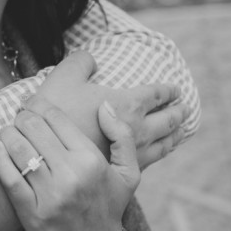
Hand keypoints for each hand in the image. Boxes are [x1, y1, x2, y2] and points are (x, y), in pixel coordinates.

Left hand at [0, 96, 138, 230]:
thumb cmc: (108, 206)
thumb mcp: (128, 173)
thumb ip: (122, 135)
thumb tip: (103, 105)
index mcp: (91, 159)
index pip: (55, 117)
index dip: (37, 104)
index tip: (29, 103)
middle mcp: (71, 174)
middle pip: (33, 127)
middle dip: (20, 116)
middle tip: (18, 118)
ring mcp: (50, 195)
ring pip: (17, 147)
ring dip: (7, 133)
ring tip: (8, 132)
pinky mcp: (32, 212)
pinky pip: (9, 176)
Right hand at [33, 51, 186, 168]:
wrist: (45, 157)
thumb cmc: (56, 113)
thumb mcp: (63, 76)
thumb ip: (81, 61)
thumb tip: (91, 59)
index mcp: (128, 103)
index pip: (157, 94)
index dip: (168, 90)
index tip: (175, 89)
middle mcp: (138, 129)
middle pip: (168, 120)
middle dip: (178, 112)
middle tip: (184, 108)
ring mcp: (134, 153)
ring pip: (165, 143)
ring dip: (175, 134)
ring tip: (180, 130)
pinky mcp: (124, 170)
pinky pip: (153, 160)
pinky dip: (163, 152)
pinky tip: (159, 152)